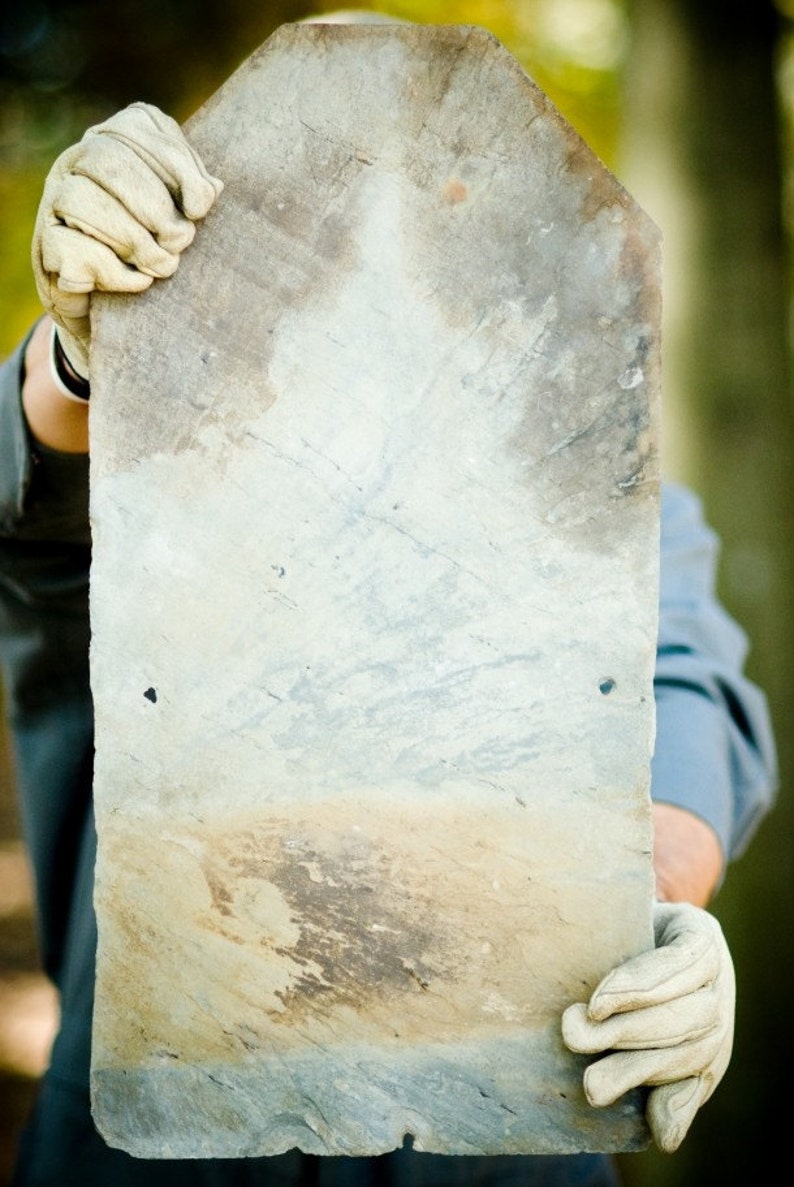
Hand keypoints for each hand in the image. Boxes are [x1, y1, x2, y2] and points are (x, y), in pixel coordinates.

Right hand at [31, 102, 222, 377]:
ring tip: (164, 266)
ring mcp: (54, 200)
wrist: (110, 306)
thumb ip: (193, 193)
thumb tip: (211, 189)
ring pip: (82, 199)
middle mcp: (76, 161)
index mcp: (112, 139)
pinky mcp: (46, 246)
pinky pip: (73, 248)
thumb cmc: (153, 248)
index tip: (200, 208)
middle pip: (108, 160)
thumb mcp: (179, 213)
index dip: (176, 164)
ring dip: (134, 240)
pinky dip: (114, 271)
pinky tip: (139, 283)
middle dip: (155, 206)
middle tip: (180, 242)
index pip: (138, 125)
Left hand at [561, 901, 734, 1152]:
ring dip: (640, 1071)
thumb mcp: (621, 914)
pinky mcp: (712, 1059)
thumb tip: (586, 986)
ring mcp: (721, 1021)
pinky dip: (680, 1107)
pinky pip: (700, 1083)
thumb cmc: (626, 925)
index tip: (596, 1005)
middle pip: (680, 1014)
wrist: (657, 939)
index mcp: (699, 936)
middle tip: (574, 1036)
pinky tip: (662, 1132)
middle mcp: (719, 980)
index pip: (676, 963)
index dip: (638, 986)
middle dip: (626, 1032)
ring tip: (593, 1085)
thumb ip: (602, 926)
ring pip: (689, 1052)